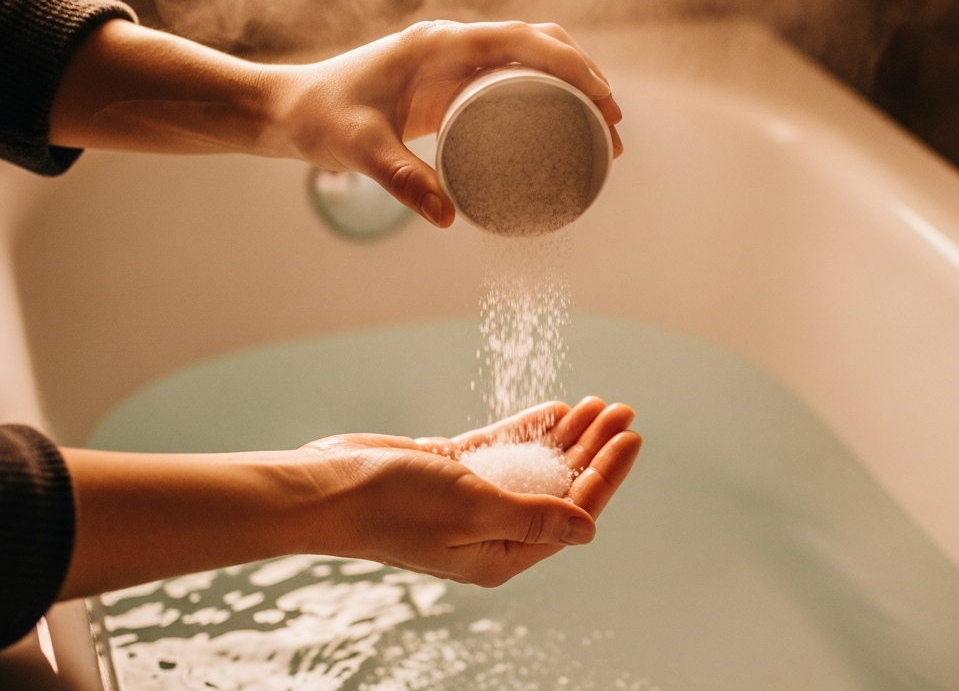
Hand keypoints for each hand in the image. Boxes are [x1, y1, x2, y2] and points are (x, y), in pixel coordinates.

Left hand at [266, 21, 624, 227]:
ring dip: (570, 83)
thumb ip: (402, 180)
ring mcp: (453, 61)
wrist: (290, 111)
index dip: (574, 66)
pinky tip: (563, 125)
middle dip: (585, 77)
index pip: (524, 40)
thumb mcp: (362, 150)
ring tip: (602, 132)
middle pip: (539, 43)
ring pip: (529, 57)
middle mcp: (453, 44)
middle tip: (613, 128)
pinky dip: (545, 93)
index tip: (606, 102)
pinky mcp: (450, 83)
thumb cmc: (322, 121)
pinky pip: (510, 77)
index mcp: (440, 44)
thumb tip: (450, 219)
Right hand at [301, 397, 640, 585]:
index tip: (631, 437)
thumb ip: (533, 517)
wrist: (327, 487)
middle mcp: (489, 532)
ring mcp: (468, 501)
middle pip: (558, 486)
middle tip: (623, 410)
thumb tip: (589, 529)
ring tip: (599, 404)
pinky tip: (557, 412)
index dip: (605, 473)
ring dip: (566, 436)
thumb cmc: (395, 505)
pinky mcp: (448, 473)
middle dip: (593, 448)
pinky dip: (528, 430)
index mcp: (501, 554)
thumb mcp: (474, 511)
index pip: (572, 512)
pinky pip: (501, 450)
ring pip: (533, 465)